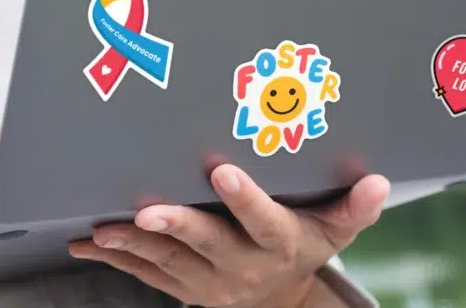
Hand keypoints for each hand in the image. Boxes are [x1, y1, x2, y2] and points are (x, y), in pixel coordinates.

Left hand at [69, 166, 388, 307]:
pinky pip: (145, 274)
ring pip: (168, 261)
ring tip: (104, 228)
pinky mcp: (180, 285)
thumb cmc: (304, 246)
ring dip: (134, 245)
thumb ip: (354, 208)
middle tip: (146, 211)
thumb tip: (378, 182)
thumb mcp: (335, 230)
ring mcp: (207, 280)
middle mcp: (241, 265)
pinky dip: (116, 260)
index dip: (245, 200)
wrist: (277, 299)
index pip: (264, 222)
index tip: (222, 170)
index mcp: (279, 244)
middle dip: (175, 227)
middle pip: (207, 244)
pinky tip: (87, 244)